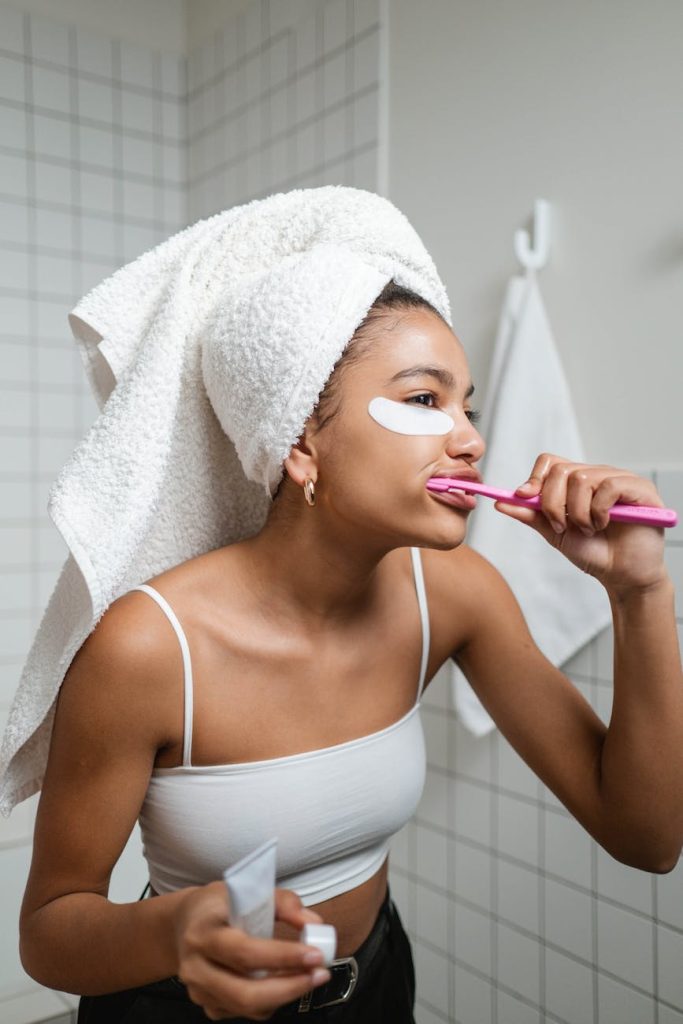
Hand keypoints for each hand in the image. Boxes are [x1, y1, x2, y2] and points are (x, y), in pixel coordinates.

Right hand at [172, 881, 330, 1020]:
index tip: (314, 954)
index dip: (283, 957)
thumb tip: (313, 923)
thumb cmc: (219, 905)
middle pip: (246, 992)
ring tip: (309, 977)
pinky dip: (270, 1001)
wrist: (184, 924)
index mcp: (204, 931)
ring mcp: (199, 990)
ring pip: (247, 1007)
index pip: (245, 952)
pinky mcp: (207, 1005)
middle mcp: (196, 966)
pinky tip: (284, 982)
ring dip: (285, 995)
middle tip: (320, 974)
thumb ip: (283, 903)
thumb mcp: (246, 891)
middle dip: (290, 987)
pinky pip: (244, 1012)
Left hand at [493, 453, 668, 595]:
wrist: (621, 575)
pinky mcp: (640, 488)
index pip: (550, 462)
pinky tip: (604, 524)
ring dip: (578, 512)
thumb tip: (500, 502)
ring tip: (588, 529)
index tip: (524, 498)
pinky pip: (609, 486)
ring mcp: (620, 479)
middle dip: (553, 503)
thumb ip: (530, 515)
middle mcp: (598, 475)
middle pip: (561, 470)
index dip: (534, 478)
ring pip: (582, 478)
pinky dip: (599, 511)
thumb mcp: (554, 533)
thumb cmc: (593, 552)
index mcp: (577, 482)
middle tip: (562, 526)